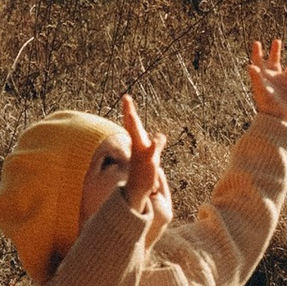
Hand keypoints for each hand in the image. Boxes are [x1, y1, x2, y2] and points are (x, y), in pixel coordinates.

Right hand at [118, 93, 172, 221]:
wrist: (139, 188)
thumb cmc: (145, 171)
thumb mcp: (152, 155)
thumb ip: (157, 144)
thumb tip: (160, 136)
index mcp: (137, 142)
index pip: (132, 124)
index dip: (129, 110)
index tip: (126, 97)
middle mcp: (137, 145)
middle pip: (133, 126)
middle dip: (129, 112)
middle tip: (126, 99)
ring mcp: (142, 152)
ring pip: (138, 136)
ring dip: (134, 125)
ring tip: (130, 113)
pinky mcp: (149, 160)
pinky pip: (152, 151)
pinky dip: (154, 145)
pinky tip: (157, 138)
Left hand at [249, 36, 286, 123]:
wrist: (277, 118)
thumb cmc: (266, 104)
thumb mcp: (261, 89)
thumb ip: (256, 77)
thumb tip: (250, 65)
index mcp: (265, 76)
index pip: (259, 62)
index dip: (257, 52)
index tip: (256, 43)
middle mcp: (276, 78)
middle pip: (275, 61)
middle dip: (275, 52)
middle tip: (277, 41)